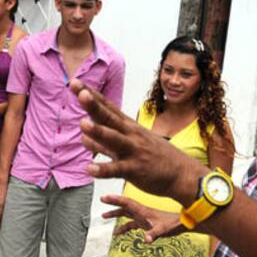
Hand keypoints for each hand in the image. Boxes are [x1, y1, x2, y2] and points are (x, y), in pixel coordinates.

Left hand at [71, 79, 205, 203]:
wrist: (182, 174)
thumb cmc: (155, 158)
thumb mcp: (129, 146)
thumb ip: (103, 143)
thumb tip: (83, 137)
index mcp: (128, 127)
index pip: (107, 107)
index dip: (91, 95)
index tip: (74, 82)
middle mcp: (130, 135)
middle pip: (109, 117)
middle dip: (93, 104)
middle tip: (79, 91)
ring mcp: (133, 151)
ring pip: (113, 139)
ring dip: (98, 131)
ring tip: (82, 123)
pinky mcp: (135, 170)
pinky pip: (117, 169)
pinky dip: (103, 169)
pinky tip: (89, 169)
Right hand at [101, 194, 184, 242]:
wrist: (182, 223)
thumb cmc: (173, 225)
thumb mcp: (164, 230)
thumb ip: (154, 234)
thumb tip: (146, 240)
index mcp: (143, 211)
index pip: (126, 203)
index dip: (115, 200)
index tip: (104, 197)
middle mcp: (141, 212)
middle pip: (124, 206)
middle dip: (113, 204)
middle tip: (102, 200)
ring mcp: (143, 217)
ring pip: (126, 214)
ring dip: (116, 214)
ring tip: (104, 216)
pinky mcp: (146, 223)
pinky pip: (131, 224)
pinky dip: (123, 227)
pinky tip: (117, 233)